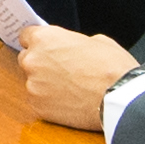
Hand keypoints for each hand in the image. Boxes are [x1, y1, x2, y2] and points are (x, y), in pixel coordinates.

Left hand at [17, 24, 138, 129]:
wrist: (119, 98)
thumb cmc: (111, 67)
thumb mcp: (97, 41)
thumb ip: (73, 42)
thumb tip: (70, 48)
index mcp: (45, 39)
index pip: (26, 36)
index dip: (38, 42)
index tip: (44, 48)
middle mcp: (33, 60)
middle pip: (26, 59)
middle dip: (40, 63)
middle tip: (61, 70)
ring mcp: (33, 86)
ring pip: (32, 82)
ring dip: (45, 84)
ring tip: (69, 88)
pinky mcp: (38, 107)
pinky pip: (38, 101)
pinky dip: (49, 102)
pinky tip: (68, 102)